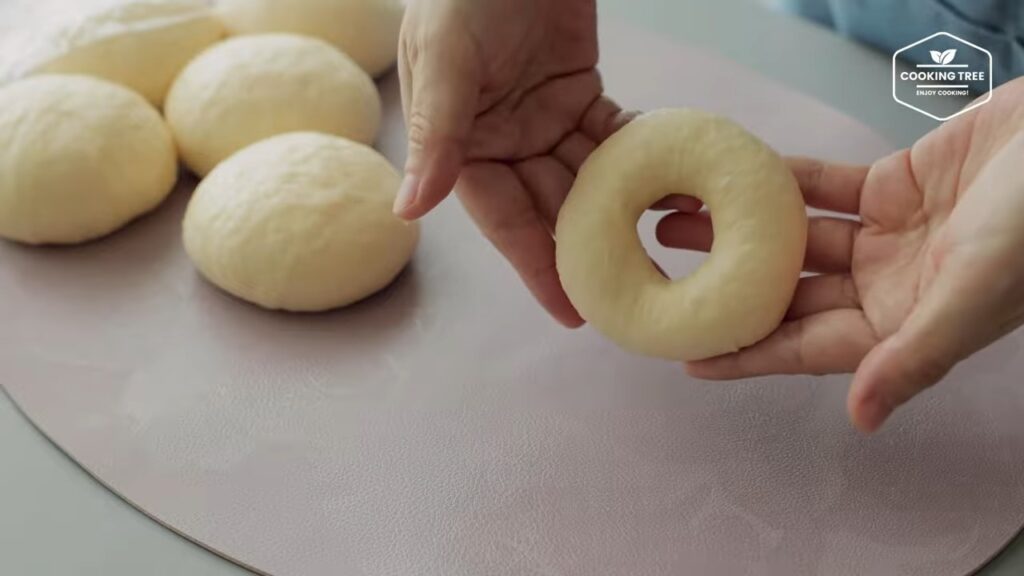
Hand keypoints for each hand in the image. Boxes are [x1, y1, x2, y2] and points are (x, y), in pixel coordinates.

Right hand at [396, 0, 699, 325]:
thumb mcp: (445, 55)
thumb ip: (436, 134)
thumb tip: (405, 213)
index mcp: (462, 143)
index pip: (502, 216)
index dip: (536, 265)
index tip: (572, 312)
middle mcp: (502, 141)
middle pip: (550, 207)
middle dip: (589, 250)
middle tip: (635, 294)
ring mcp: (542, 120)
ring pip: (587, 180)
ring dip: (624, 210)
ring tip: (669, 250)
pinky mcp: (579, 95)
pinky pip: (613, 137)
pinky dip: (642, 158)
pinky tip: (676, 184)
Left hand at [658, 78, 1023, 432]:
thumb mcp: (974, 295)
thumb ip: (915, 356)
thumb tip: (861, 419)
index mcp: (904, 325)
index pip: (807, 350)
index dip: (749, 357)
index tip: (689, 361)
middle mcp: (889, 286)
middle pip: (790, 294)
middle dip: (728, 287)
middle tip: (664, 276)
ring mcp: (890, 236)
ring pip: (797, 239)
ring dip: (742, 231)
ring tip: (679, 220)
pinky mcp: (895, 186)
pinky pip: (825, 187)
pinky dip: (784, 182)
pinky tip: (739, 176)